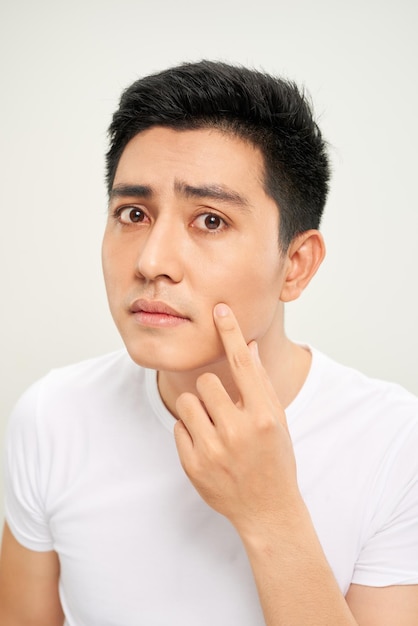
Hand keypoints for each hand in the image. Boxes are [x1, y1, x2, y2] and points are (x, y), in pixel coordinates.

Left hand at [174, 303, 300, 535]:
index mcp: (264, 416)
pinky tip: (208, 447)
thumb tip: (248, 346)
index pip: (242, 363)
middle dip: (212, 390)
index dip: (230, 332)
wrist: (267, 509)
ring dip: (198, 409)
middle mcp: (239, 431)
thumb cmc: (276, 459)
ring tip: (214, 427)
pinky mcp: (193, 466)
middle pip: (207, 381)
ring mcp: (214, 450)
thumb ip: (260, 383)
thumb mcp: (277, 420)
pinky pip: (179, 427)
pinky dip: (190, 432)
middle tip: (224, 407)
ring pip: (187, 401)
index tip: (220, 309)